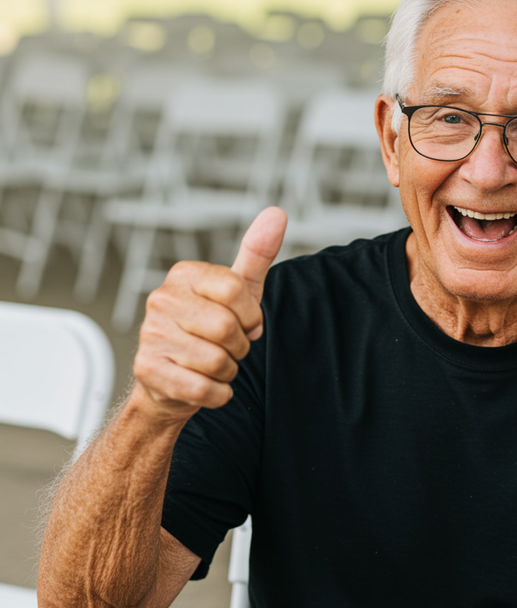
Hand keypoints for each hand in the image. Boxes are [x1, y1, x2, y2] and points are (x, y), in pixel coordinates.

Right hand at [132, 207, 287, 419]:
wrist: (171, 379)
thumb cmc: (209, 330)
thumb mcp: (238, 291)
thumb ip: (256, 254)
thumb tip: (277, 213)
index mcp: (184, 275)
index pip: (235, 289)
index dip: (250, 315)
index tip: (246, 322)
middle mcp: (161, 300)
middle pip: (227, 328)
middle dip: (240, 346)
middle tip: (229, 347)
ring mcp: (150, 335)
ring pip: (217, 361)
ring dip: (228, 371)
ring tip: (214, 364)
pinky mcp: (147, 370)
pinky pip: (203, 389)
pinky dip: (217, 394)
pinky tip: (205, 384)